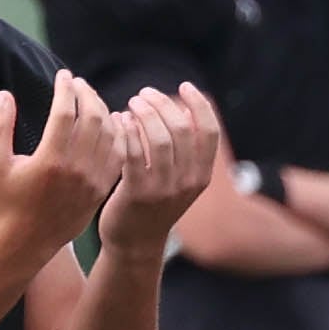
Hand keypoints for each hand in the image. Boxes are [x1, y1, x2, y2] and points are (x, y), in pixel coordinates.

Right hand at [0, 69, 123, 262]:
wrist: (26, 241)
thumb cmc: (7, 201)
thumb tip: (6, 95)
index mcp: (50, 159)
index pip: (65, 112)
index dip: (65, 89)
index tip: (63, 75)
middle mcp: (76, 169)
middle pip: (93, 118)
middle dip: (86, 94)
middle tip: (78, 83)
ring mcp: (93, 180)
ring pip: (109, 134)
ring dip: (103, 110)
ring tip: (90, 98)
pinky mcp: (102, 188)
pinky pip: (118, 154)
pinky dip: (117, 134)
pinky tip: (109, 121)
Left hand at [98, 82, 219, 257]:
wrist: (135, 243)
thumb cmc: (154, 204)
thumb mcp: (180, 180)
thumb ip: (185, 151)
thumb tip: (184, 108)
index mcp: (201, 176)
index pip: (210, 131)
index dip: (199, 104)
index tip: (184, 86)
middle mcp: (187, 182)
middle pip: (183, 128)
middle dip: (163, 103)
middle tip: (144, 93)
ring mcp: (164, 189)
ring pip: (158, 137)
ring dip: (143, 113)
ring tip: (131, 103)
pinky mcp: (137, 193)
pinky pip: (134, 152)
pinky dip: (126, 130)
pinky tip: (118, 120)